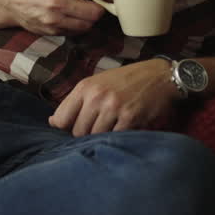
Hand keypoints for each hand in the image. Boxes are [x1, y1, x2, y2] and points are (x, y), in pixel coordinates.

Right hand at [5, 0, 108, 36]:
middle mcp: (59, 2)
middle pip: (98, 10)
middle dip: (98, 3)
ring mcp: (56, 20)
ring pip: (90, 23)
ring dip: (89, 15)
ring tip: (81, 5)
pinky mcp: (54, 31)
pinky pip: (78, 31)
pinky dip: (79, 23)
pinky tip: (72, 14)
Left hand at [49, 59, 178, 136]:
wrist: (160, 76)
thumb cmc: (127, 80)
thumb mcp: (99, 82)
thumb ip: (77, 101)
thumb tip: (54, 122)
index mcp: (85, 86)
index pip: (61, 118)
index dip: (64, 129)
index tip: (71, 130)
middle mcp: (97, 96)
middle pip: (78, 132)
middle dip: (85, 134)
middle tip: (98, 129)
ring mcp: (113, 107)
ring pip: (95, 137)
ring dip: (102, 137)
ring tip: (112, 127)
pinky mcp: (130, 118)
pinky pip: (114, 138)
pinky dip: (117, 137)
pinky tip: (124, 128)